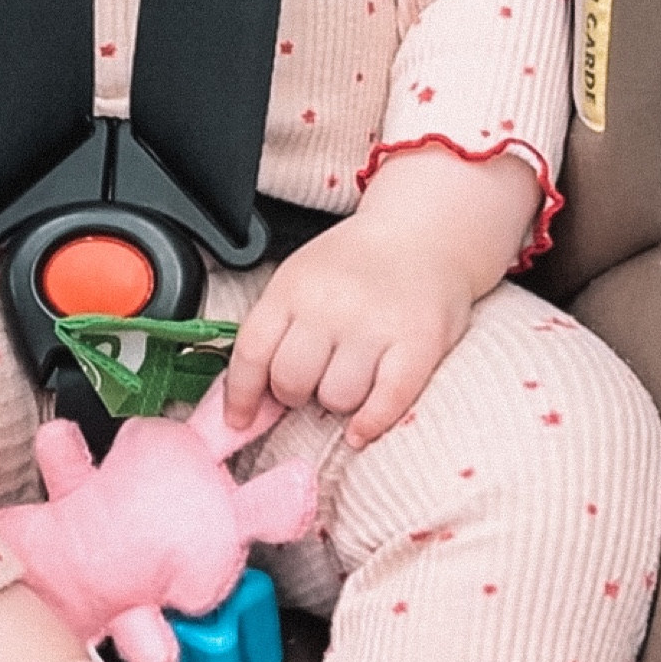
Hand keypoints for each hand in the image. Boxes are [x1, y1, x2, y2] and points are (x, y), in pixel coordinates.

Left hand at [221, 145, 540, 445]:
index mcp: (293, 286)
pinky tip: (361, 429)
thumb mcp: (301, 277)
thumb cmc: (356, 263)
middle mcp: (330, 303)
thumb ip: (276, 328)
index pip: (252, 352)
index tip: (238, 420)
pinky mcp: (418, 343)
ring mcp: (375, 324)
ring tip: (349, 380)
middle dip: (294, 394)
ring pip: (337, 399)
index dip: (240, 395)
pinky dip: (370, 424)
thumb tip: (246, 398)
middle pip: (291, 381)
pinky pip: (386, 403)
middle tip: (311, 382)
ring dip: (338, 402)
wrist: (422, 232)